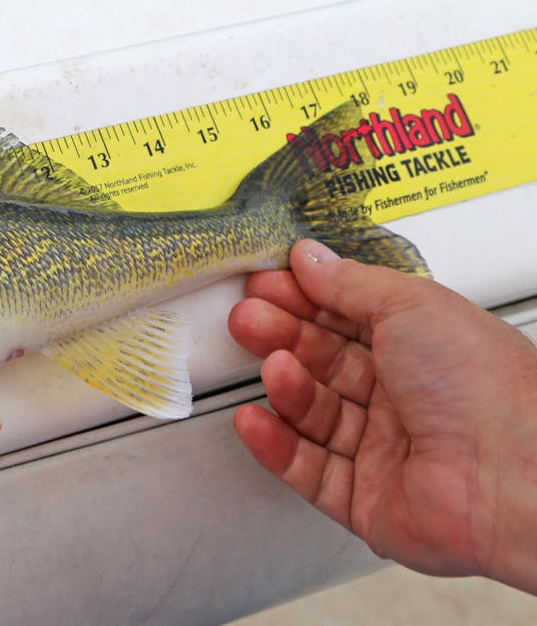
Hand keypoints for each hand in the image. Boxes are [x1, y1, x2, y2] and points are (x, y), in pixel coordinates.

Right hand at [229, 239, 536, 592]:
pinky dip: (276, 446)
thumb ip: (349, 282)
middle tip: (249, 319)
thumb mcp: (412, 305)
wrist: (513, 473)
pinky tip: (256, 421)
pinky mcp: (366, 500)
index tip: (268, 284)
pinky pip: (307, 470)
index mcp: (426, 349)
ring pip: (314, 415)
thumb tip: (311, 259)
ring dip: (284, 387)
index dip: (305, 300)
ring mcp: (385, 450)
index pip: (348, 318)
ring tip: (271, 366)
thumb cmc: (488, 388)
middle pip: (324, 364)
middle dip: (282, 338)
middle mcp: (407, 398)